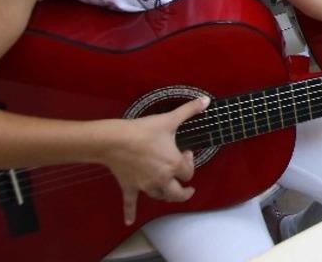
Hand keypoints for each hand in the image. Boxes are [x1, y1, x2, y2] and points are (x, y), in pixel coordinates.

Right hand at [104, 95, 209, 225]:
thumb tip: (206, 100)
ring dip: (165, 196)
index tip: (185, 152)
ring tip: (169, 193)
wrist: (115, 140)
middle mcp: (162, 179)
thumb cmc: (144, 130)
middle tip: (188, 188)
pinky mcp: (130, 187)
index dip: (190, 162)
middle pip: (178, 193)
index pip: (188, 172)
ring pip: (159, 197)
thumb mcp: (169, 119)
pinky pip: (130, 204)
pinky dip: (129, 213)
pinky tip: (129, 222)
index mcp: (174, 165)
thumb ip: (189, 110)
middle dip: (185, 191)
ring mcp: (145, 185)